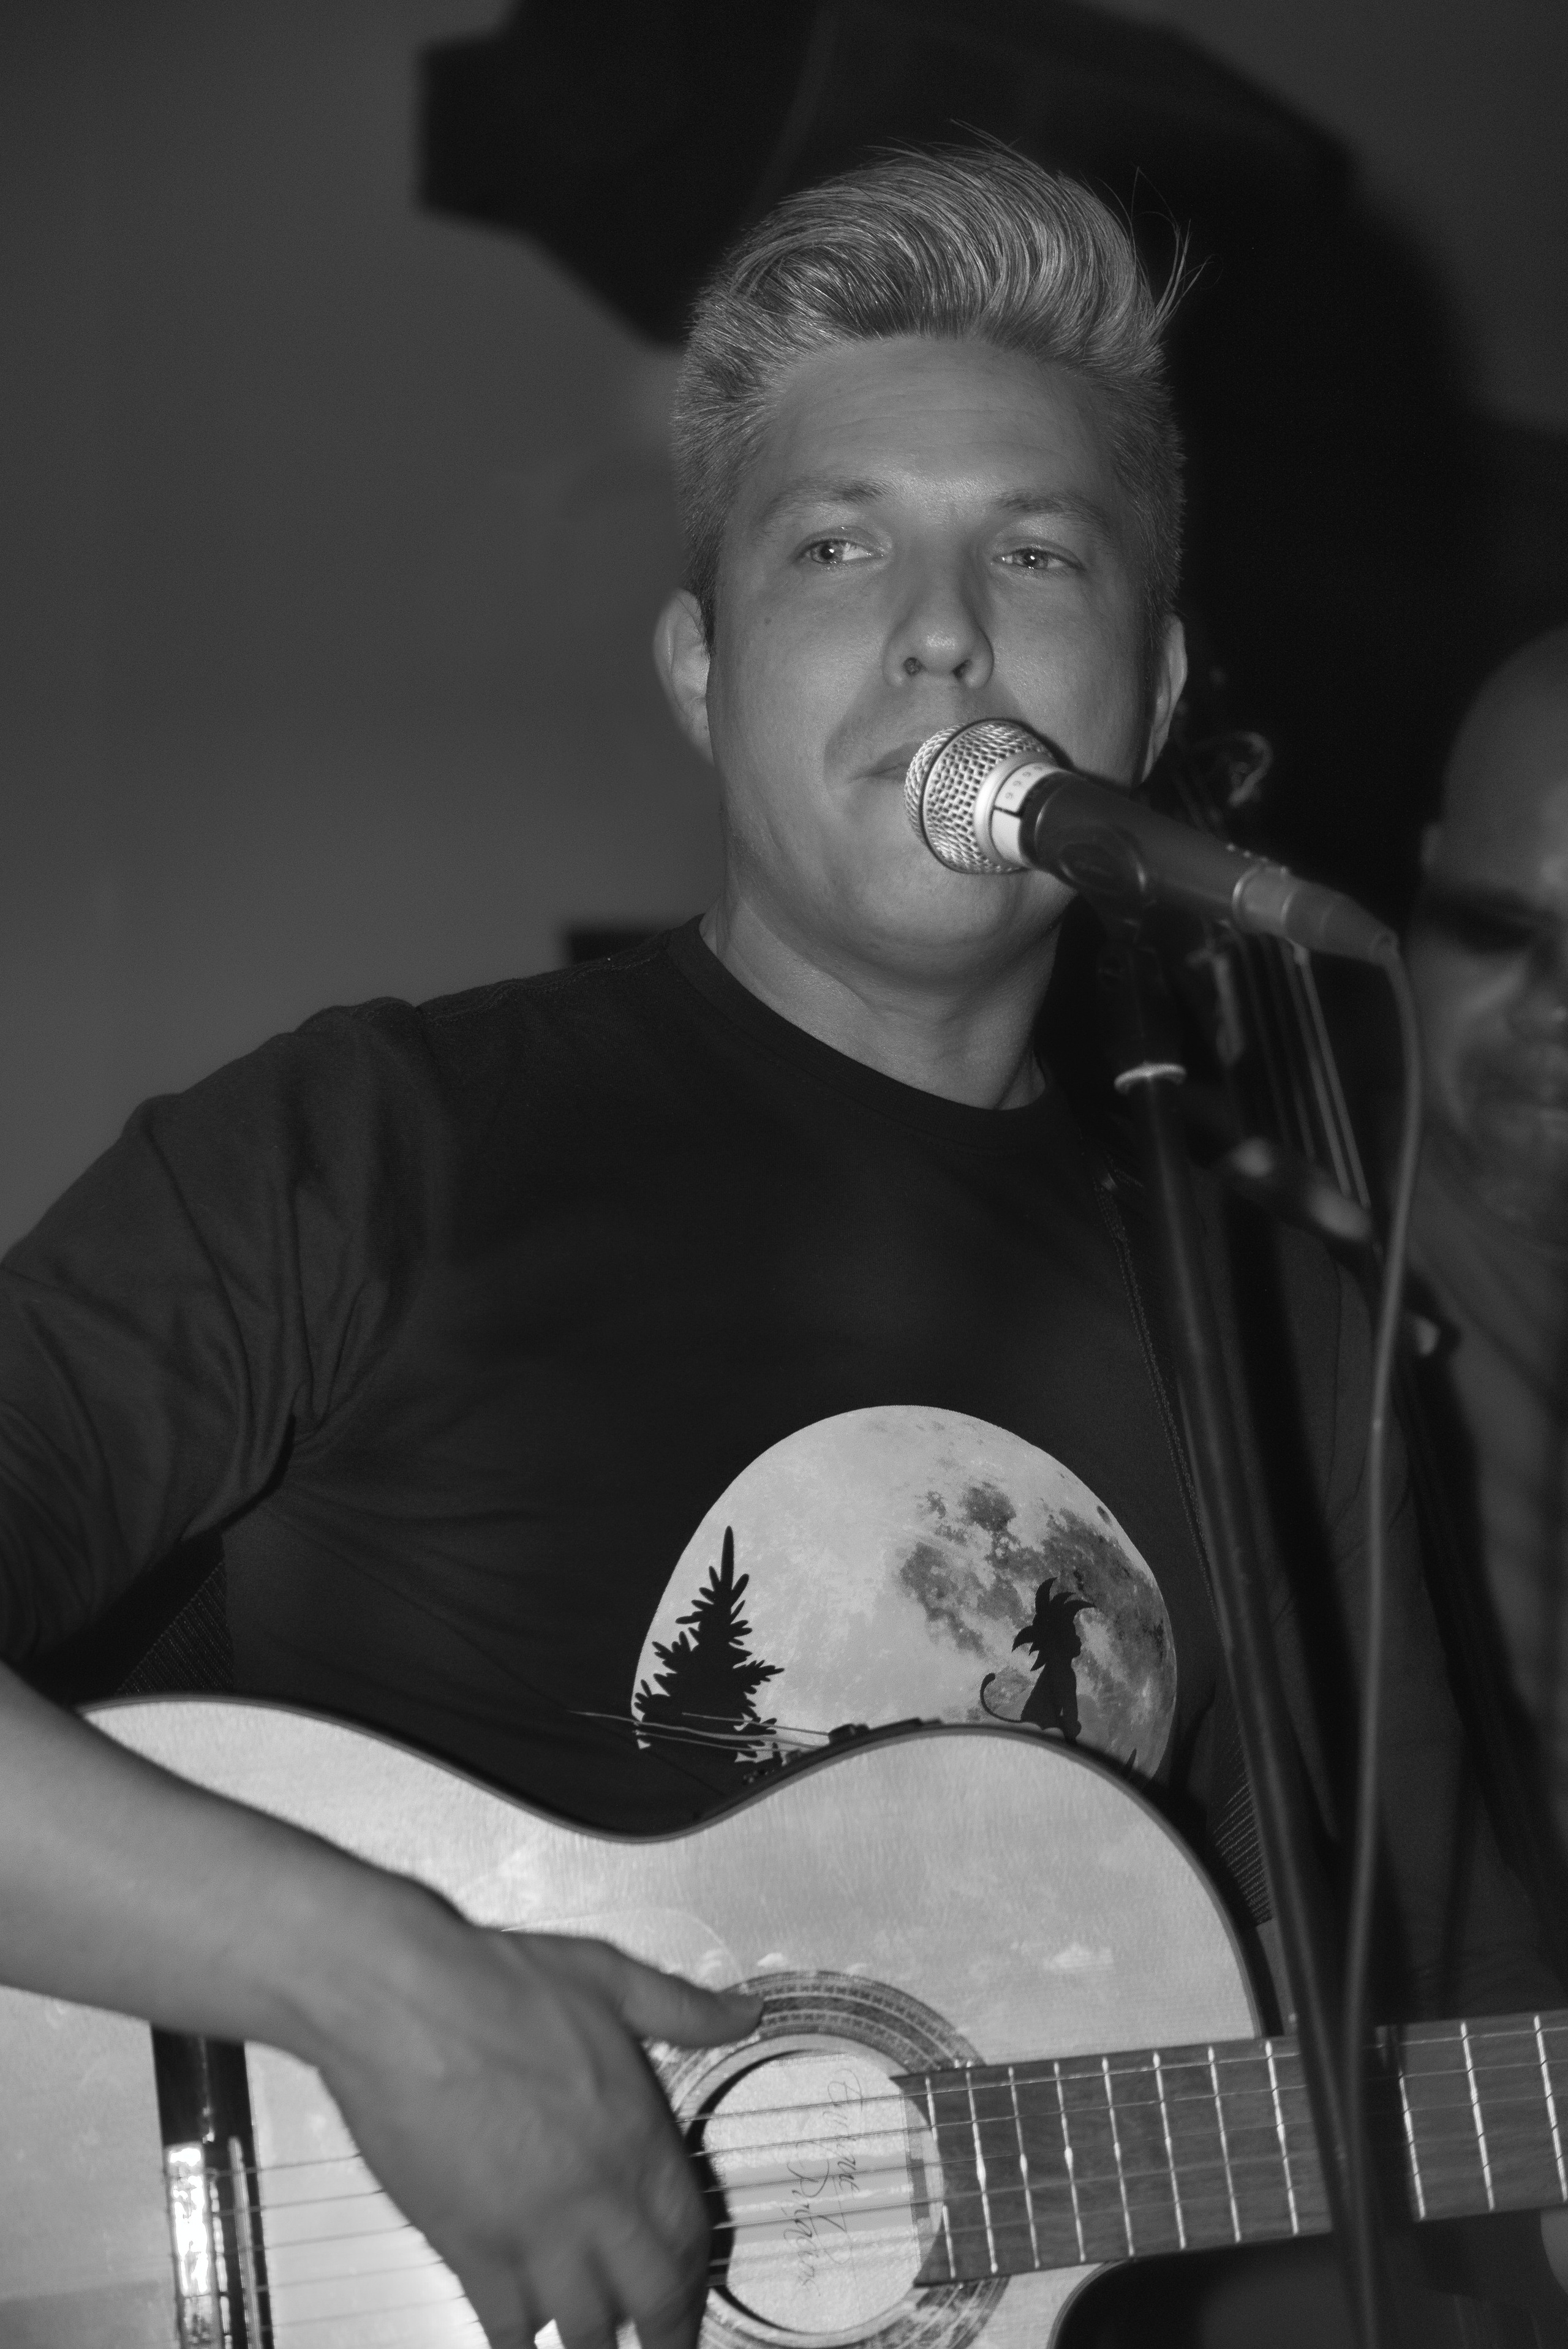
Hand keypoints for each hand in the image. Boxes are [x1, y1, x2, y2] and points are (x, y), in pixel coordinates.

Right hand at [317, 1912, 761, 2348]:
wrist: (405, 2003)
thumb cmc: (496, 1983)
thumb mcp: (610, 1977)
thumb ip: (683, 2008)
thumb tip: (743, 2012)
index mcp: (636, 2134)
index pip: (688, 2234)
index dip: (694, 2276)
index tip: (691, 2293)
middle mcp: (596, 2196)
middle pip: (650, 2299)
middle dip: (662, 2334)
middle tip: (662, 2346)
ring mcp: (532, 2231)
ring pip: (583, 2328)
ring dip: (594, 2343)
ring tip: (595, 2346)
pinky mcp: (468, 2248)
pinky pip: (507, 2326)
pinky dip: (521, 2345)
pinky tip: (524, 2344)